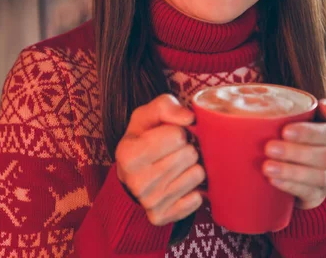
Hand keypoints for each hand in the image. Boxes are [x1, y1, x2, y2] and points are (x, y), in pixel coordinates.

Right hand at [115, 94, 205, 225]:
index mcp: (128, 154)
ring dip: (192, 167)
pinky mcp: (161, 217)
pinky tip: (179, 183)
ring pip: (197, 175)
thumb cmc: (143, 138)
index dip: (178, 131)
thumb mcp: (147, 115)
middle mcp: (136, 182)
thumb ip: (166, 106)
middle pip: (189, 154)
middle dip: (187, 148)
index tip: (169, 136)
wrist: (131, 173)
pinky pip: (197, 199)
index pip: (177, 135)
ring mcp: (149, 202)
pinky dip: (193, 189)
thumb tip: (190, 119)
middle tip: (175, 151)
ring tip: (178, 165)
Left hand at [262, 99, 325, 209]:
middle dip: (295, 152)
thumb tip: (324, 104)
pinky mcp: (319, 197)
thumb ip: (312, 110)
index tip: (285, 131)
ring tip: (267, 167)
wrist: (299, 164)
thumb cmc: (301, 134)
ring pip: (318, 178)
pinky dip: (290, 187)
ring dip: (291, 172)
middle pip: (325, 157)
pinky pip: (308, 194)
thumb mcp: (307, 119)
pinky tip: (273, 181)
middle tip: (269, 148)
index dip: (309, 133)